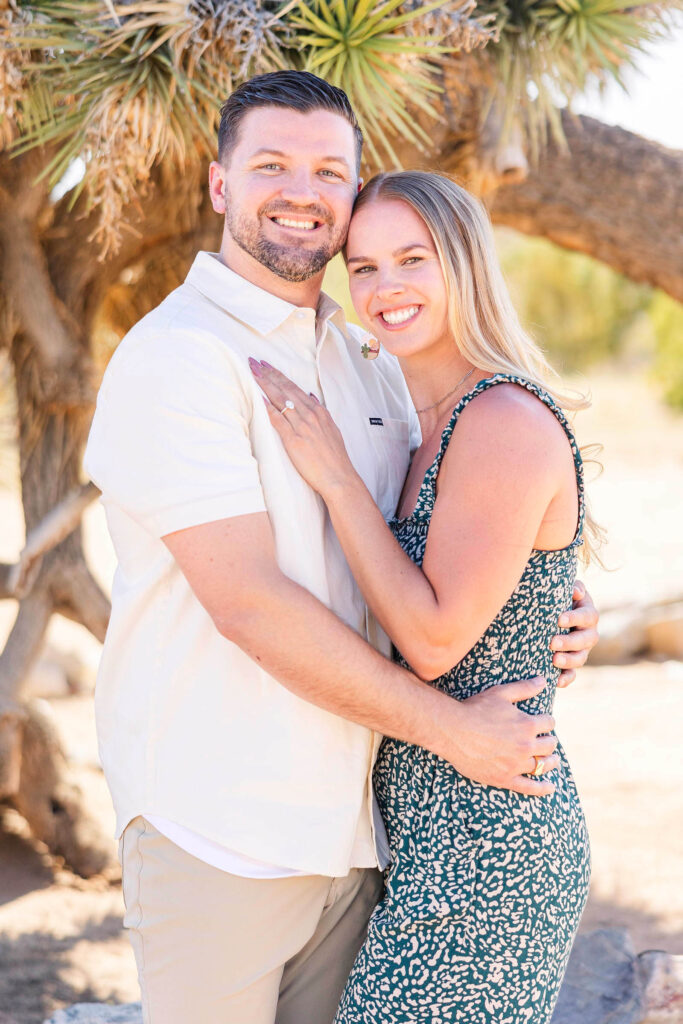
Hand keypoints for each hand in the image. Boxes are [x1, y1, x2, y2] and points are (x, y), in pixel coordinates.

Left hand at [249, 359, 355, 495]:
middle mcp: (311, 415)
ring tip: (253, 373)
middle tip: (254, 362)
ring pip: (281, 400)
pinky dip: (269, 408)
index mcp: (319, 411)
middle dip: (268, 374)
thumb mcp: (331, 429)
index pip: (295, 388)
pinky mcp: (295, 440)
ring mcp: (303, 426)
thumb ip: (320, 413)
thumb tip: (311, 398)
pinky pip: (279, 421)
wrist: (339, 476)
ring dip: (265, 385)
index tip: (267, 366)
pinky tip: (259, 398)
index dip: (279, 376)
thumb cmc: (335, 457)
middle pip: (286, 389)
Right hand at [442, 677, 558, 795]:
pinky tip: (550, 788)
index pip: (549, 723)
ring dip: (550, 761)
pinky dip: (542, 789)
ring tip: (552, 760)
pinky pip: (529, 787)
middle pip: (549, 745)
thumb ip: (524, 687)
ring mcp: (516, 764)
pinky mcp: (505, 779)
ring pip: (542, 765)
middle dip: (550, 740)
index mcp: (527, 725)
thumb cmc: (475, 709)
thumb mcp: (501, 693)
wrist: (453, 731)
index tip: (543, 722)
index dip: (547, 721)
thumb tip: (543, 681)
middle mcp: (525, 746)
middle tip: (547, 740)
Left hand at [550, 580, 598, 686]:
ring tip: (554, 660)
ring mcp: (582, 650)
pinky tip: (557, 682)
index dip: (575, 618)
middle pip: (585, 640)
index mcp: (588, 614)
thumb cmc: (559, 598)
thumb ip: (573, 588)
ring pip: (581, 658)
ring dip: (569, 661)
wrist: (552, 613)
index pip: (587, 616)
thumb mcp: (565, 590)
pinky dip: (566, 679)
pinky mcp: (572, 663)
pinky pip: (573, 674)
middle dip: (569, 642)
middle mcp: (589, 633)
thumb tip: (577, 592)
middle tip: (552, 642)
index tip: (559, 619)